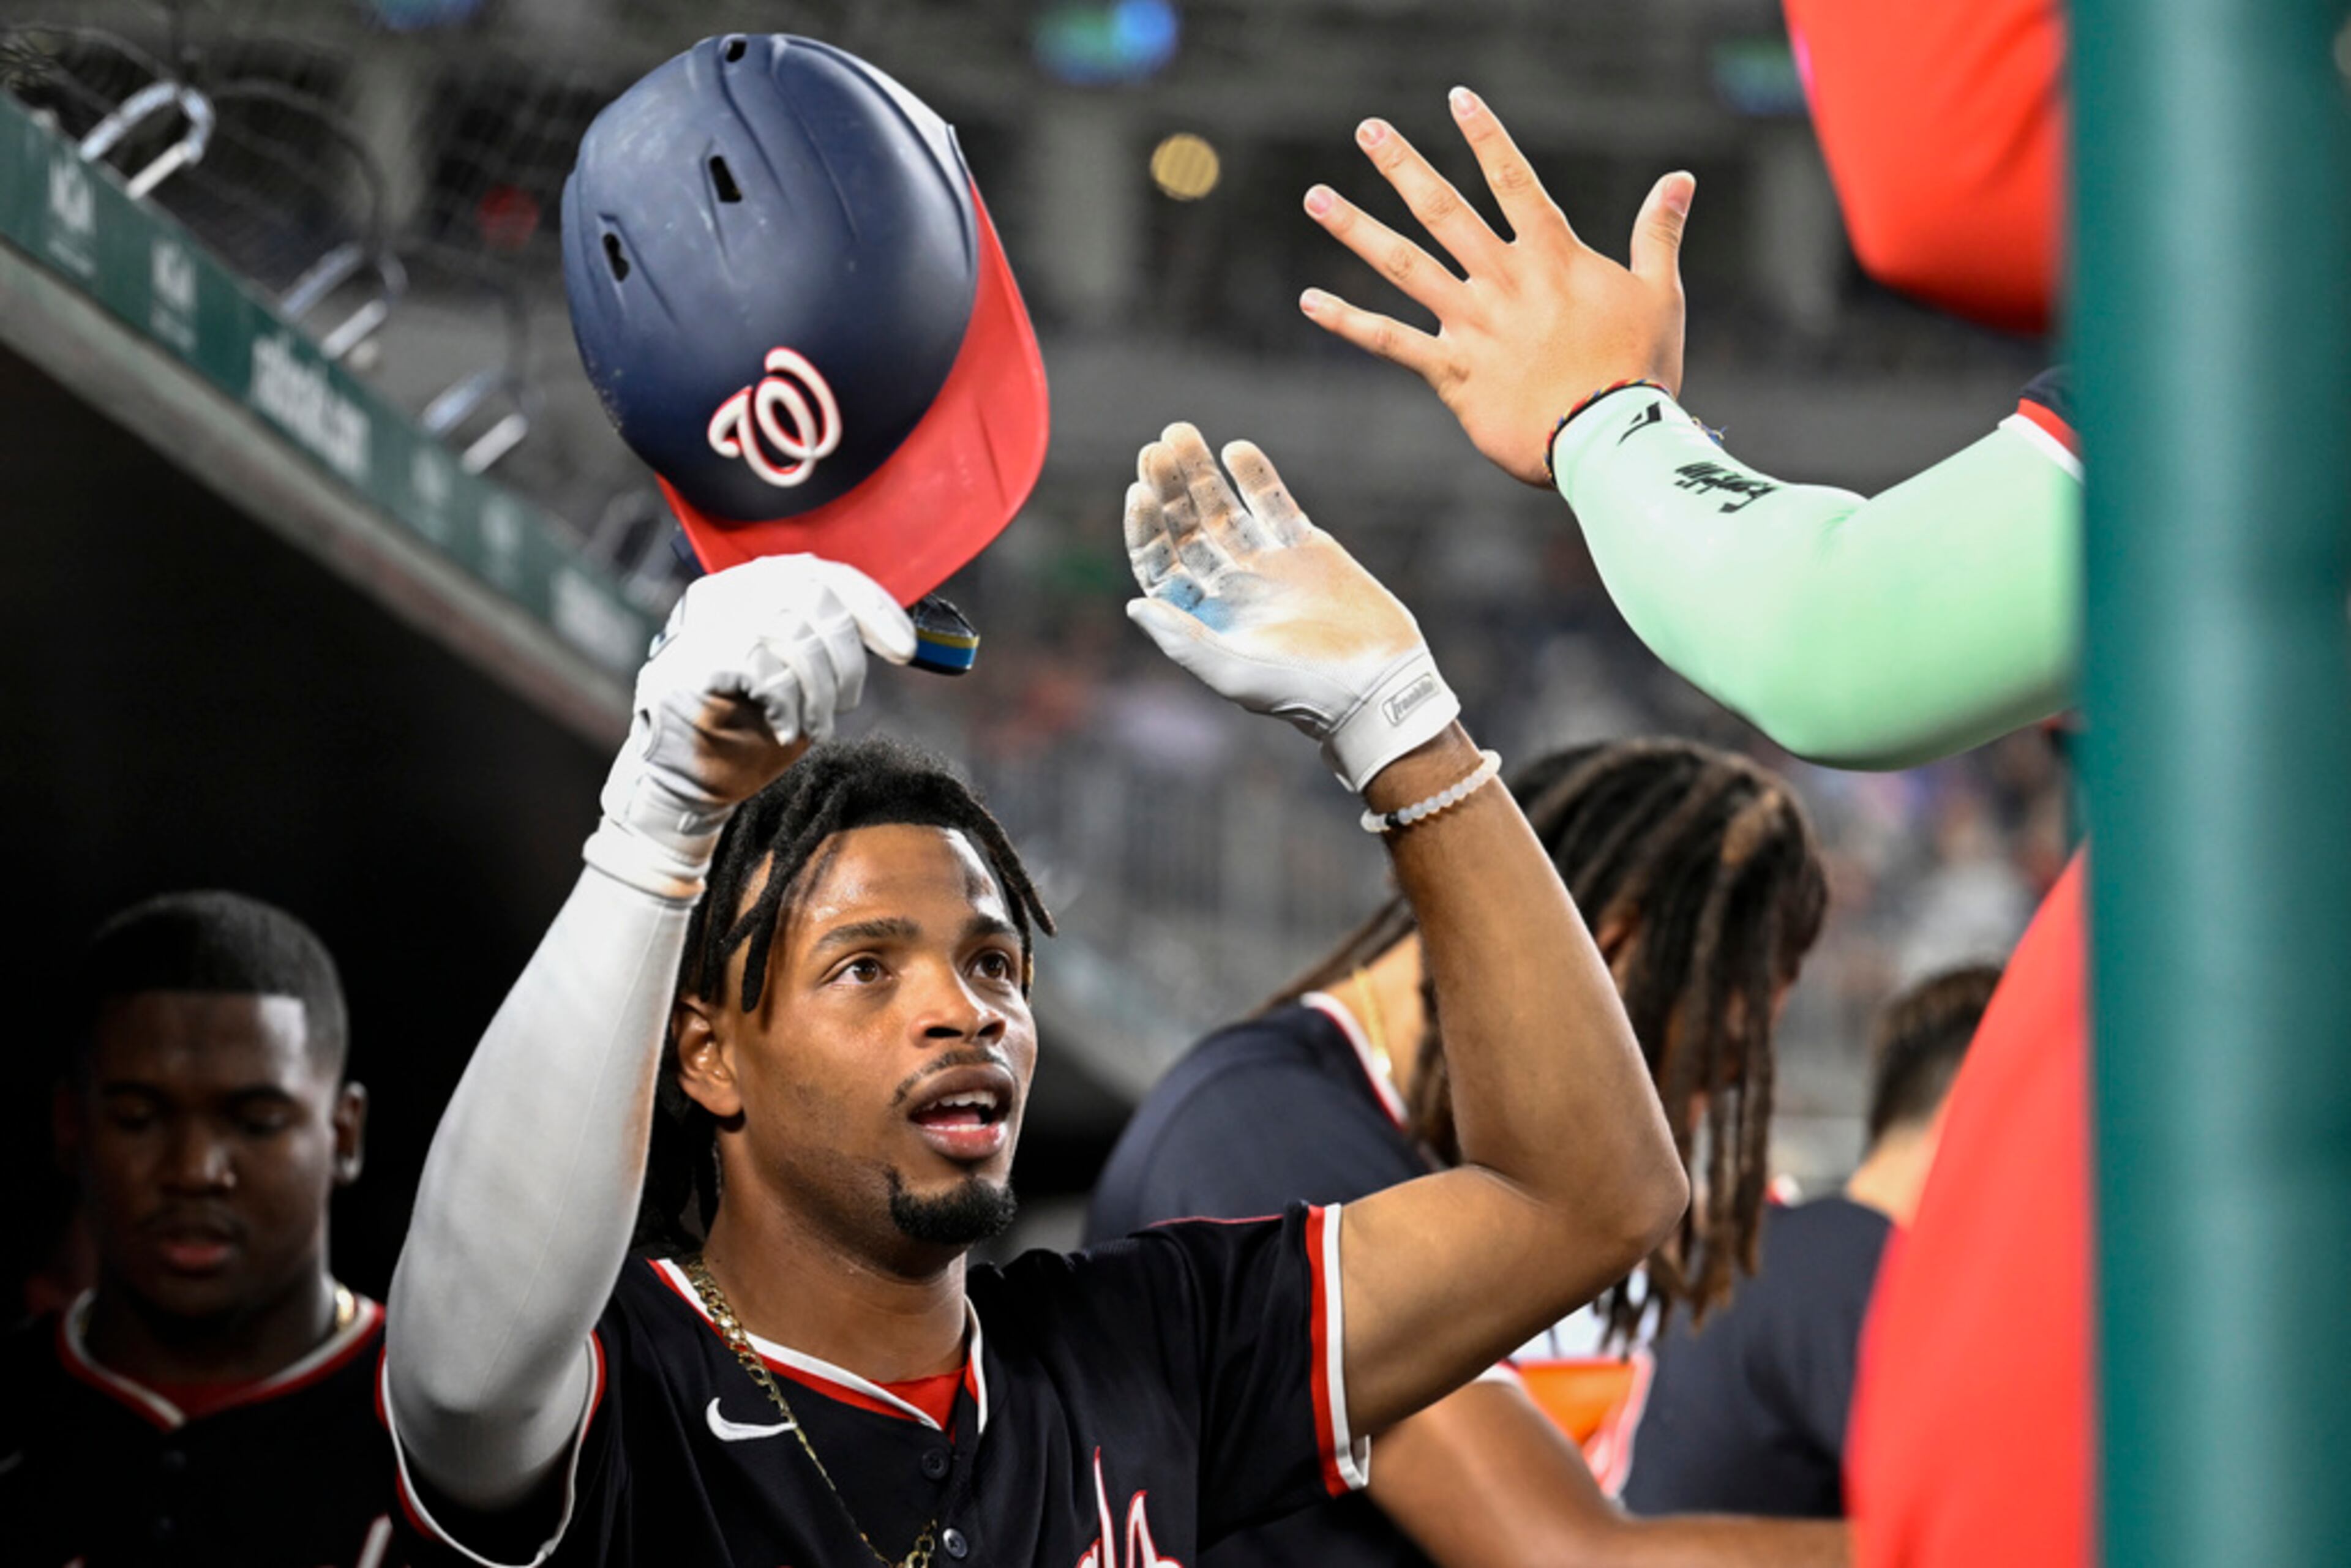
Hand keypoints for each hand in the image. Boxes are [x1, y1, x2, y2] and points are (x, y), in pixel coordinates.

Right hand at [584, 555, 915, 898]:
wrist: (682, 778)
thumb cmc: (745, 726)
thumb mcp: (798, 673)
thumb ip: (827, 641)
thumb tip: (890, 633)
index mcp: (753, 584)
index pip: (826, 573)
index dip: (874, 607)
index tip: (905, 648)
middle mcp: (726, 592)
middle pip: (816, 598)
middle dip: (848, 660)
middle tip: (845, 703)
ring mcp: (706, 625)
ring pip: (795, 637)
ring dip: (820, 693)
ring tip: (816, 726)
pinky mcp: (695, 663)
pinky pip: (766, 671)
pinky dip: (789, 706)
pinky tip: (784, 729)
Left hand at [1123, 423, 1458, 791]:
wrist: (1374, 685)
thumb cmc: (1299, 690)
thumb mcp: (1231, 671)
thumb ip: (1181, 637)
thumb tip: (1133, 604)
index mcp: (1204, 617)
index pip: (1161, 563)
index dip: (1146, 529)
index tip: (1139, 493)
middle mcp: (1230, 586)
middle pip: (1187, 528)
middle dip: (1169, 489)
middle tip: (1154, 449)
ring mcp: (1268, 563)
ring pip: (1225, 508)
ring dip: (1201, 473)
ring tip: (1180, 433)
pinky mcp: (1308, 547)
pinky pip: (1274, 504)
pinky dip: (1256, 477)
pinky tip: (1237, 450)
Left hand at [1299, 88, 1693, 486]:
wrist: (1608, 440)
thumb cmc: (1641, 371)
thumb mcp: (1661, 293)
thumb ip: (1659, 233)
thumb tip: (1679, 177)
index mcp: (1552, 258)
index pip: (1513, 180)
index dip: (1485, 136)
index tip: (1455, 98)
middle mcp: (1503, 282)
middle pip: (1443, 209)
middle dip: (1402, 166)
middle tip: (1366, 130)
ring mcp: (1472, 325)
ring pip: (1404, 265)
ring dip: (1357, 229)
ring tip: (1316, 198)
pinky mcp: (1452, 372)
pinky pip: (1389, 341)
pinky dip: (1347, 321)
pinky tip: (1309, 300)